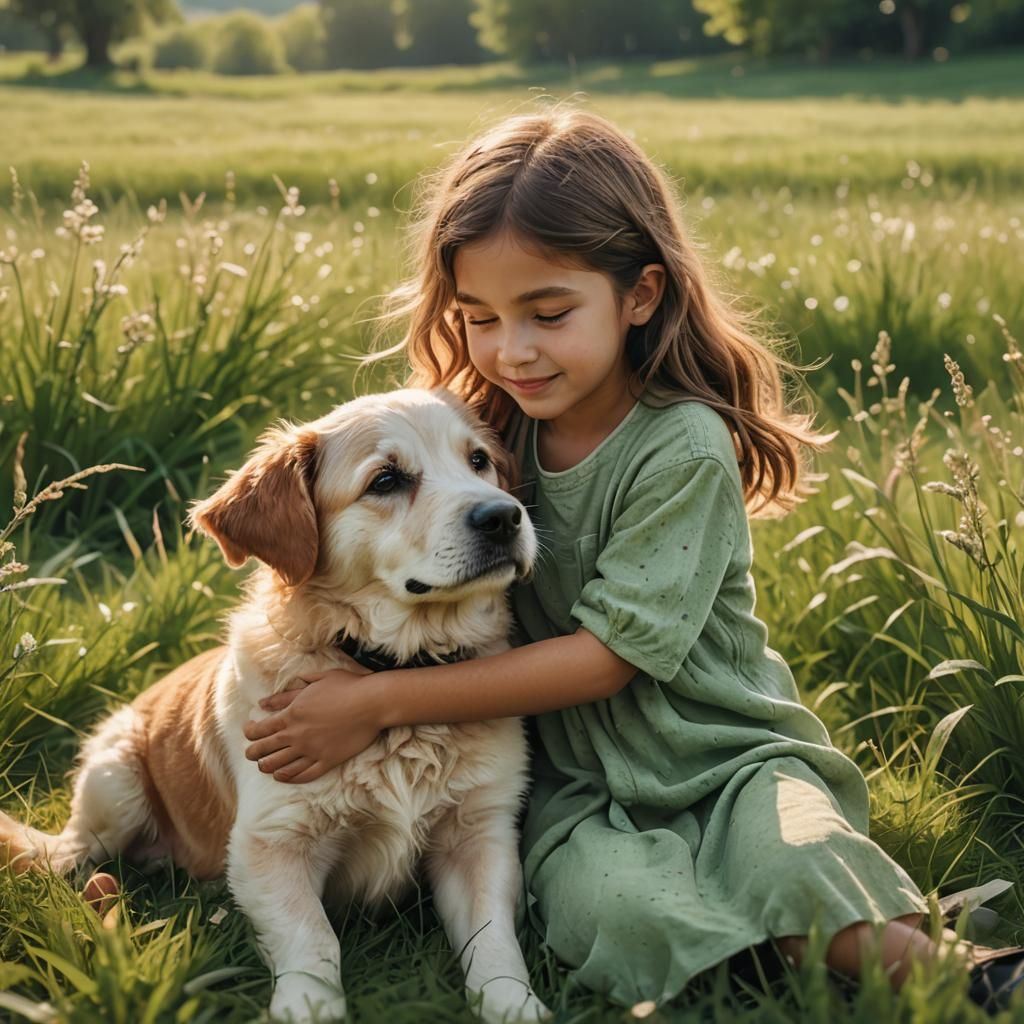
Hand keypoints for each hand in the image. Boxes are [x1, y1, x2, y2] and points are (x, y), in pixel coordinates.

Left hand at [243, 669, 386, 783]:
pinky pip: (302, 775)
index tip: (250, 731)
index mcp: (291, 715)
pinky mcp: (327, 761)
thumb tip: (264, 702)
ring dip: (267, 767)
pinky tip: (283, 776)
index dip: (249, 733)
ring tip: (265, 766)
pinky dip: (289, 778)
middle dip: (253, 753)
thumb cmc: (346, 686)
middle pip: (262, 752)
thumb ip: (287, 694)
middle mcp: (296, 736)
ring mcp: (311, 751)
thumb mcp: (314, 682)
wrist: (372, 702)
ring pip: (278, 767)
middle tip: (253, 752)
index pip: (258, 731)